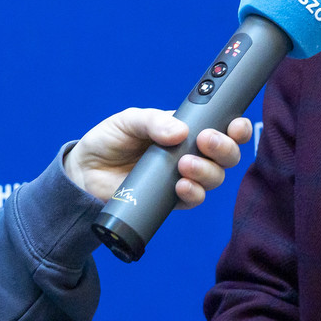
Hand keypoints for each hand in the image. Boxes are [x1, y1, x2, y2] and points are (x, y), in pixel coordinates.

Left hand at [64, 108, 247, 206]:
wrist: (85, 172)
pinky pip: (194, 199)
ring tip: (185, 165)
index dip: (236, 127)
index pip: (221, 126)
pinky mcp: (171, 200)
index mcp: (186, 129)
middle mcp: (191, 153)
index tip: (236, 124)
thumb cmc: (110, 140)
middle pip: (226, 155)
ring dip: (207, 171)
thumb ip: (153, 121)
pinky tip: (182, 186)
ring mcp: (183, 177)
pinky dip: (193, 193)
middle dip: (224, 148)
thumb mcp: (129, 121)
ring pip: (215, 178)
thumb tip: (180, 130)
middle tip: (206, 141)